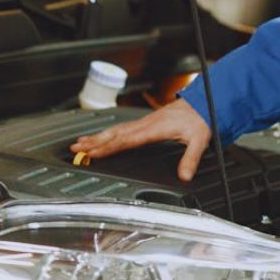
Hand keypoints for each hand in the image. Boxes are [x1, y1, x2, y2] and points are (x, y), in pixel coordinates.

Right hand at [69, 98, 210, 181]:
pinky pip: (123, 127)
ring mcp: (145, 121)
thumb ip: (191, 158)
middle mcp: (146, 123)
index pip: (127, 140)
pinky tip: (102, 136)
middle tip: (76, 148)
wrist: (204, 102)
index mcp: (155, 128)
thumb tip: (185, 176)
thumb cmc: (200, 119)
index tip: (93, 153)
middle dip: (94, 141)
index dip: (109, 147)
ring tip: (81, 142)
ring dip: (98, 136)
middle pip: (115, 133)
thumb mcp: (199, 140)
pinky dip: (109, 132)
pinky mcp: (146, 121)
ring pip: (117, 129)